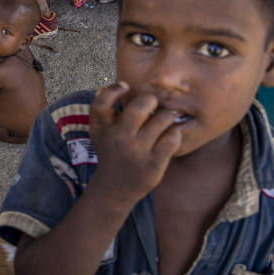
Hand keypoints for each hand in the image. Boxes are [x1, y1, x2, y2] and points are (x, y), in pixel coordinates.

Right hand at [87, 82, 181, 203]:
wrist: (115, 188)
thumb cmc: (110, 154)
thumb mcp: (99, 135)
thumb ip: (99, 113)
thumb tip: (102, 88)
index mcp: (105, 129)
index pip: (102, 104)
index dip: (114, 90)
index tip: (125, 86)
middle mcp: (120, 138)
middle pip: (140, 107)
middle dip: (151, 100)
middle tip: (154, 104)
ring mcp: (138, 151)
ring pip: (162, 119)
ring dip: (167, 116)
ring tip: (165, 120)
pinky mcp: (154, 162)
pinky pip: (173, 137)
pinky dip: (174, 133)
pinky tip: (170, 135)